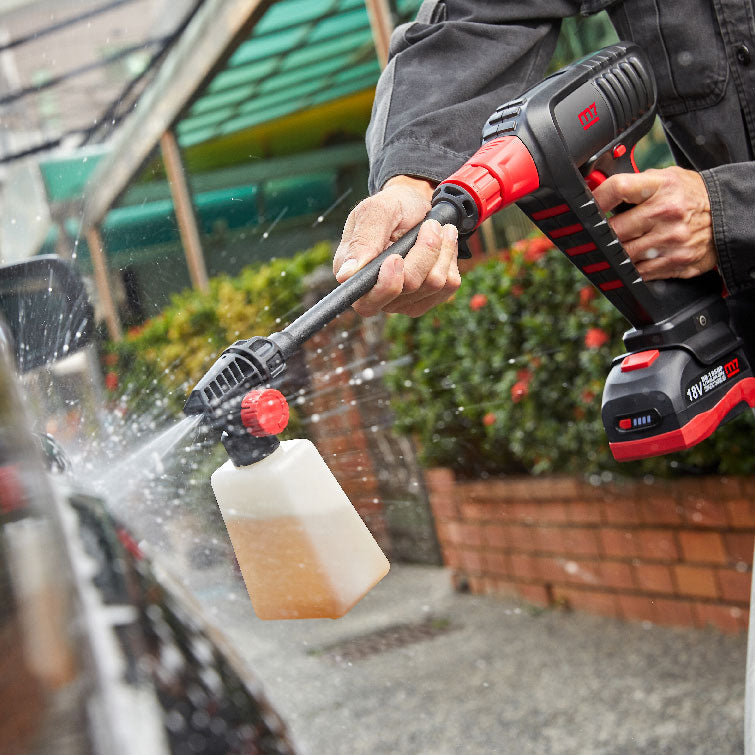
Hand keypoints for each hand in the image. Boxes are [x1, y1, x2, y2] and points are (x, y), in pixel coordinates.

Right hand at [333, 175, 461, 316]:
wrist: (417, 206)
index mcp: (354, 276)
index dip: (387, 285)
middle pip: (408, 288)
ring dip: (441, 250)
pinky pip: (448, 286)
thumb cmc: (392, 207)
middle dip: (424, 253)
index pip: (367, 302)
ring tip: (436, 228)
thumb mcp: (375, 211)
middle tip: (429, 226)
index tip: (395, 258)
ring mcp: (403, 300)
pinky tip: (443, 243)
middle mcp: (377, 294)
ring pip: (433, 285)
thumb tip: (346, 274)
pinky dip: (450, 257)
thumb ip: (362, 241)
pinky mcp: (428, 298)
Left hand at [593, 166, 716, 279]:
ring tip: (623, 244)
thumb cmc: (689, 196)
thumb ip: (634, 183)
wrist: (724, 216)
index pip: (618, 188)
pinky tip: (639, 256)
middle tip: (603, 233)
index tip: (586, 208)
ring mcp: (671, 241)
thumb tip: (597, 187)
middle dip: (604, 233)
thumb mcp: (666, 178)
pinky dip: (633, 266)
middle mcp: (667, 213)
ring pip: (624, 255)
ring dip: (618, 252)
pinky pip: (639, 271)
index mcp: (662, 187)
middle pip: (615, 230)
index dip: (596, 199)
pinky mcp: (675, 262)